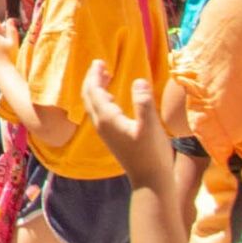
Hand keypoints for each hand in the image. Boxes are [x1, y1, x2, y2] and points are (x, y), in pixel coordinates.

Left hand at [80, 62, 175, 190]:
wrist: (150, 182)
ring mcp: (105, 132)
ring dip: (96, 89)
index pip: (94, 91)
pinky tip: (113, 99)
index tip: (99, 61)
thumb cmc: (152, 154)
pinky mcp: (112, 138)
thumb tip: (138, 81)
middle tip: (99, 65)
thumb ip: (144, 102)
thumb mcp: (150, 127)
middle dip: (92, 80)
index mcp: (107, 119)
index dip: (95, 75)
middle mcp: (101, 124)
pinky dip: (102, 100)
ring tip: (105, 76)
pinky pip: (100, 113)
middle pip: (89, 96)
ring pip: (93, 105)